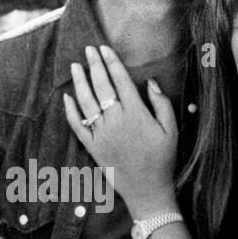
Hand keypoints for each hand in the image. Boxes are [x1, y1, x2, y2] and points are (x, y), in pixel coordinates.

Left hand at [62, 44, 177, 216]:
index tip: (104, 49)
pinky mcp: (93, 147)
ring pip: (87, 102)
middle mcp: (116, 121)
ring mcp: (102, 134)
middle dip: (94, 65)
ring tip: (74, 66)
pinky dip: (70, 111)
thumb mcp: (171, 129)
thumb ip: (161, 103)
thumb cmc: (163, 158)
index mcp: (136, 114)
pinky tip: (66, 97)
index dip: (112, 62)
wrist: (147, 189)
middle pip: (102, 87)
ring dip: (79, 82)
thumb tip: (150, 81)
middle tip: (88, 49)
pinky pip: (78, 126)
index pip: (120, 81)